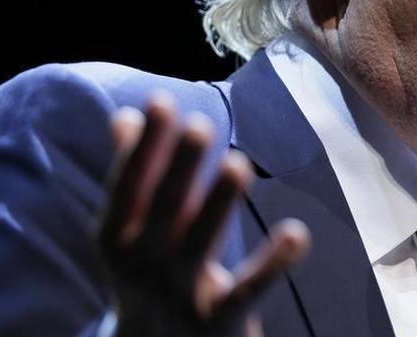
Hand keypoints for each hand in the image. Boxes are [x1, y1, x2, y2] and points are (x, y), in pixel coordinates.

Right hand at [97, 91, 310, 336]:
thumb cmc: (149, 274)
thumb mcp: (132, 229)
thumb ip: (134, 173)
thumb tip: (126, 114)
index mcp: (118, 236)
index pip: (128, 184)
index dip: (144, 146)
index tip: (160, 102)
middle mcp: (143, 263)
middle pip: (163, 209)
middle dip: (179, 167)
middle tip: (201, 125)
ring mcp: (179, 293)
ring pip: (200, 244)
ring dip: (218, 206)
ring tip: (238, 163)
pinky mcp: (217, 320)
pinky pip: (247, 290)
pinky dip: (272, 264)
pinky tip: (298, 234)